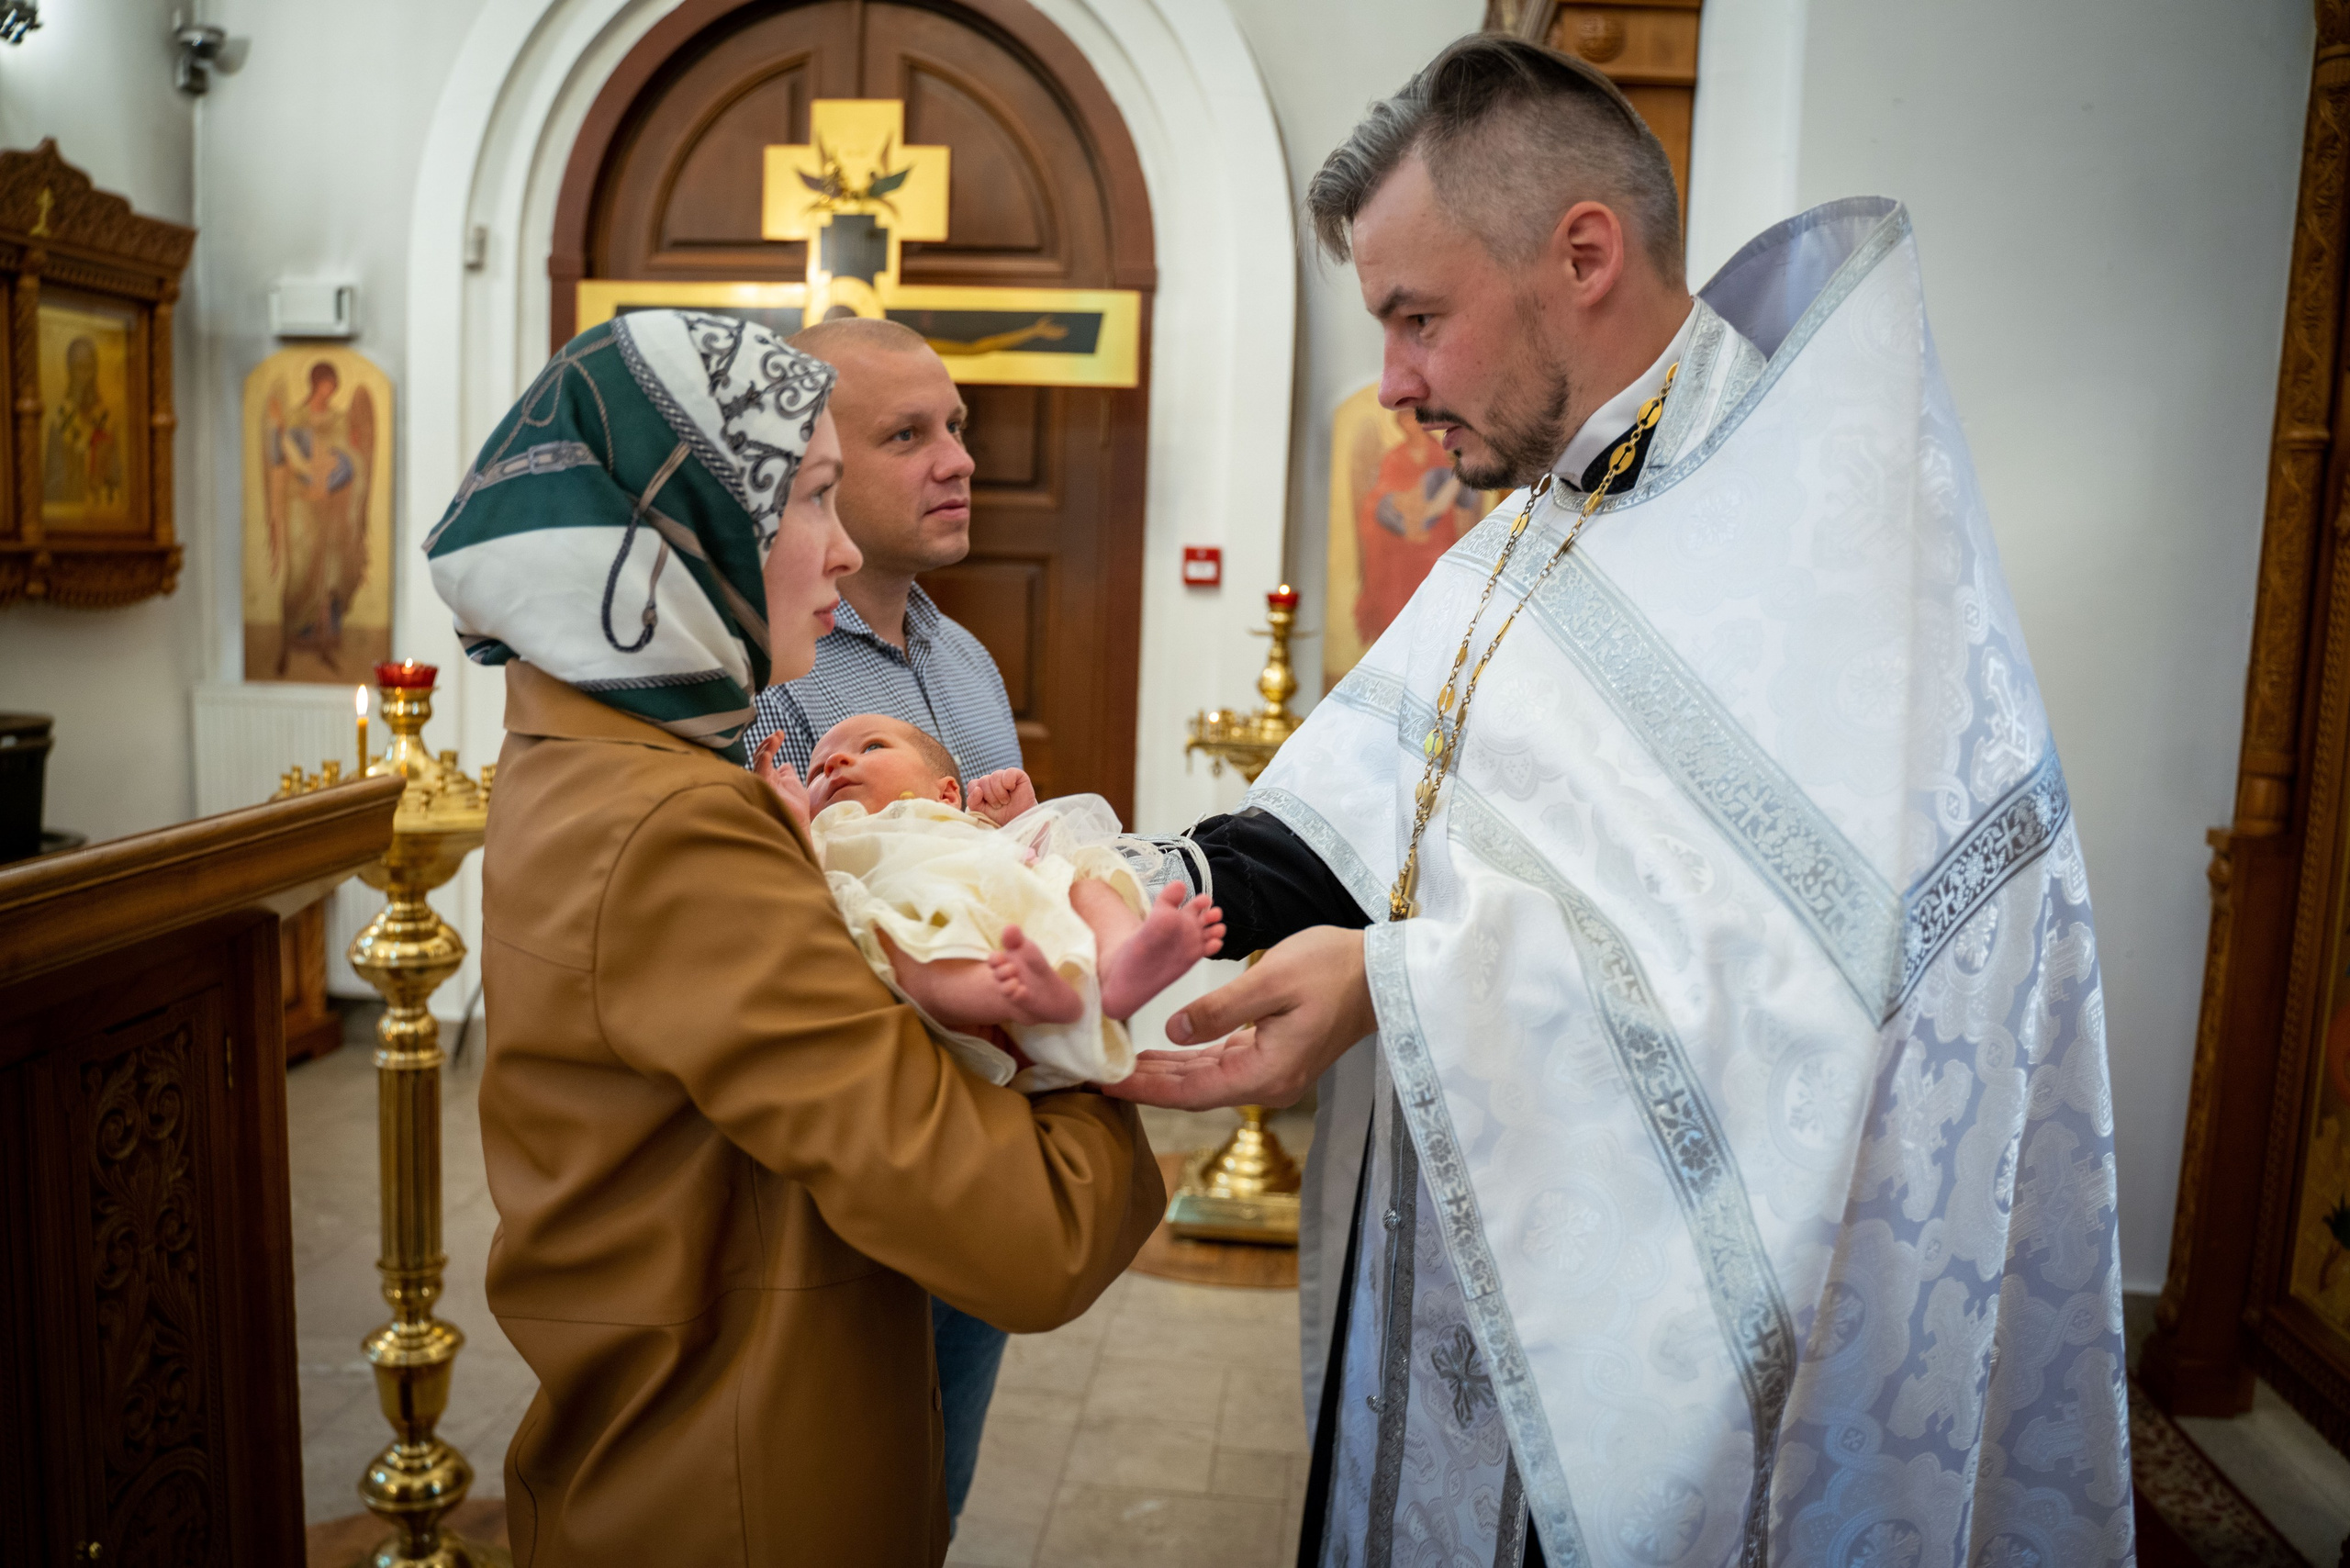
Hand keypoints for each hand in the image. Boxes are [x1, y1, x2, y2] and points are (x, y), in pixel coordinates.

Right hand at [752, 733, 809, 831]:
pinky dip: (762, 763)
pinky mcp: (764, 791)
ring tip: (775, 738)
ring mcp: (762, 785)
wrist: (799, 825)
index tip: (780, 733)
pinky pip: (759, 774)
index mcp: (769, 777)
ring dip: (766, 749)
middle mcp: (762, 780)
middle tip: (777, 734)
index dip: (770, 744)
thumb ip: (787, 773)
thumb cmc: (795, 810)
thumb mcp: (793, 784)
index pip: (764, 756)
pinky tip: (767, 754)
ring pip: (758, 763)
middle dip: (768, 744)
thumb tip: (785, 763)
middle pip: (759, 757)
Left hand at [966, 768, 1038, 824]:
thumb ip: (973, 801)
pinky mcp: (1018, 775)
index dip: (977, 796)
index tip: (987, 806)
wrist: (1018, 822)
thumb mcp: (981, 812)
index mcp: (982, 787)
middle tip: (999, 805)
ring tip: (1006, 801)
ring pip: (995, 776)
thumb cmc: (1000, 817)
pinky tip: (1012, 790)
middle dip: (991, 797)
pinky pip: (1009, 772)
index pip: (973, 784)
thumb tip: (978, 789)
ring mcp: (1004, 776)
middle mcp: (992, 780)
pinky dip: (1009, 782)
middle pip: (983, 780)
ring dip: (1000, 793)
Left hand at [1105, 926, 1374, 1109]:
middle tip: (1097, 1077)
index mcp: (1266, 1072)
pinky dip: (1189, 1061)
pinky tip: (1164, 1053)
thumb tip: (1174, 1030)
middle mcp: (1268, 1083)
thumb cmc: (1332, 969)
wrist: (1383, 974)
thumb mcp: (1270, 980)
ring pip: (1205, 1079)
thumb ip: (1220, 1008)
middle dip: (1146, 1084)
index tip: (1104, 1085)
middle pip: (1193, 1091)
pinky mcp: (1276, 1056)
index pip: (1190, 1092)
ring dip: (1165, 1074)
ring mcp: (1274, 1072)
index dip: (1145, 1089)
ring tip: (1121, 1066)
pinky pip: (1222, 1065)